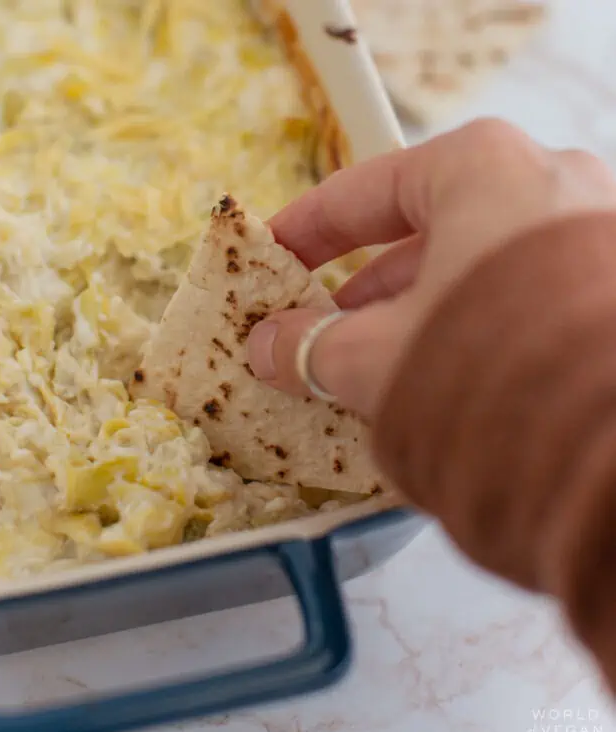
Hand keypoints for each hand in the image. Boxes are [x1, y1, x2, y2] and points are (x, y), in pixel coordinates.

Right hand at [247, 118, 615, 418]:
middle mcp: (546, 182)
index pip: (361, 191)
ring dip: (409, 315)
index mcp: (480, 168)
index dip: (303, 229)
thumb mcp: (375, 355)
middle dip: (359, 288)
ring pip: (469, 268)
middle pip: (420, 232)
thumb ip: (310, 344)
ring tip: (367, 366)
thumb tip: (266, 346)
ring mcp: (589, 234)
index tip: (270, 254)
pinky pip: (513, 297)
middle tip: (314, 328)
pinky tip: (435, 376)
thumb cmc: (488, 367)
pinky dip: (464, 328)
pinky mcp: (607, 288)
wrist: (614, 447)